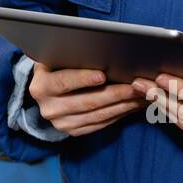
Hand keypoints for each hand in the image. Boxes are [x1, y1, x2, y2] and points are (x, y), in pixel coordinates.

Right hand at [27, 60, 146, 136]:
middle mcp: (49, 109)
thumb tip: (99, 51)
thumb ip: (70, 56)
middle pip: (87, 101)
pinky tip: (134, 104)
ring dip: (124, 104)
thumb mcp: (56, 58)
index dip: (83, 79)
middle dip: (115, 93)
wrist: (48, 90)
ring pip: (99, 115)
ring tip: (142, 94)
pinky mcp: (75, 132)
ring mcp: (62, 123)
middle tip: (136, 85)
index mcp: (41, 87)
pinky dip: (121, 113)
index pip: (63, 82)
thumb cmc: (57, 66)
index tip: (102, 75)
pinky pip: (102, 123)